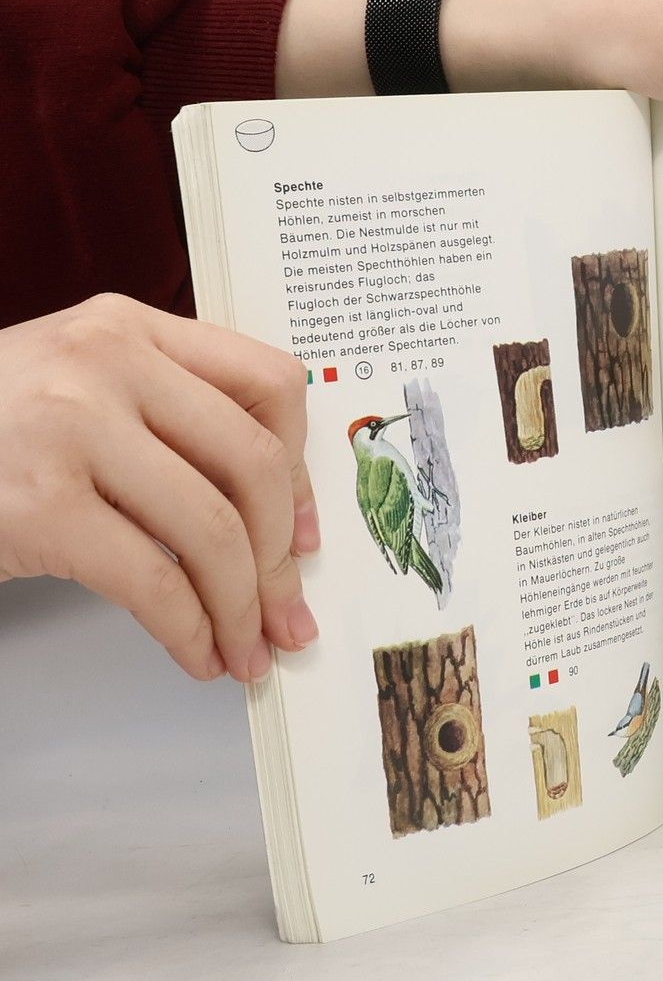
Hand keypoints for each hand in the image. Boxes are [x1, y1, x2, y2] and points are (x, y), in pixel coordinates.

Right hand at [0, 296, 319, 681]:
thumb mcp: (78, 389)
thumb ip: (166, 417)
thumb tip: (277, 517)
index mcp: (129, 327)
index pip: (270, 383)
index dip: (303, 470)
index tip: (304, 533)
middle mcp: (107, 363)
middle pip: (255, 465)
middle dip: (280, 558)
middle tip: (285, 613)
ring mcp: (72, 430)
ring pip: (214, 530)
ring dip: (242, 608)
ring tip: (248, 649)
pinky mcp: (41, 507)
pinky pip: (154, 582)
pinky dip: (190, 630)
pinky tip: (198, 653)